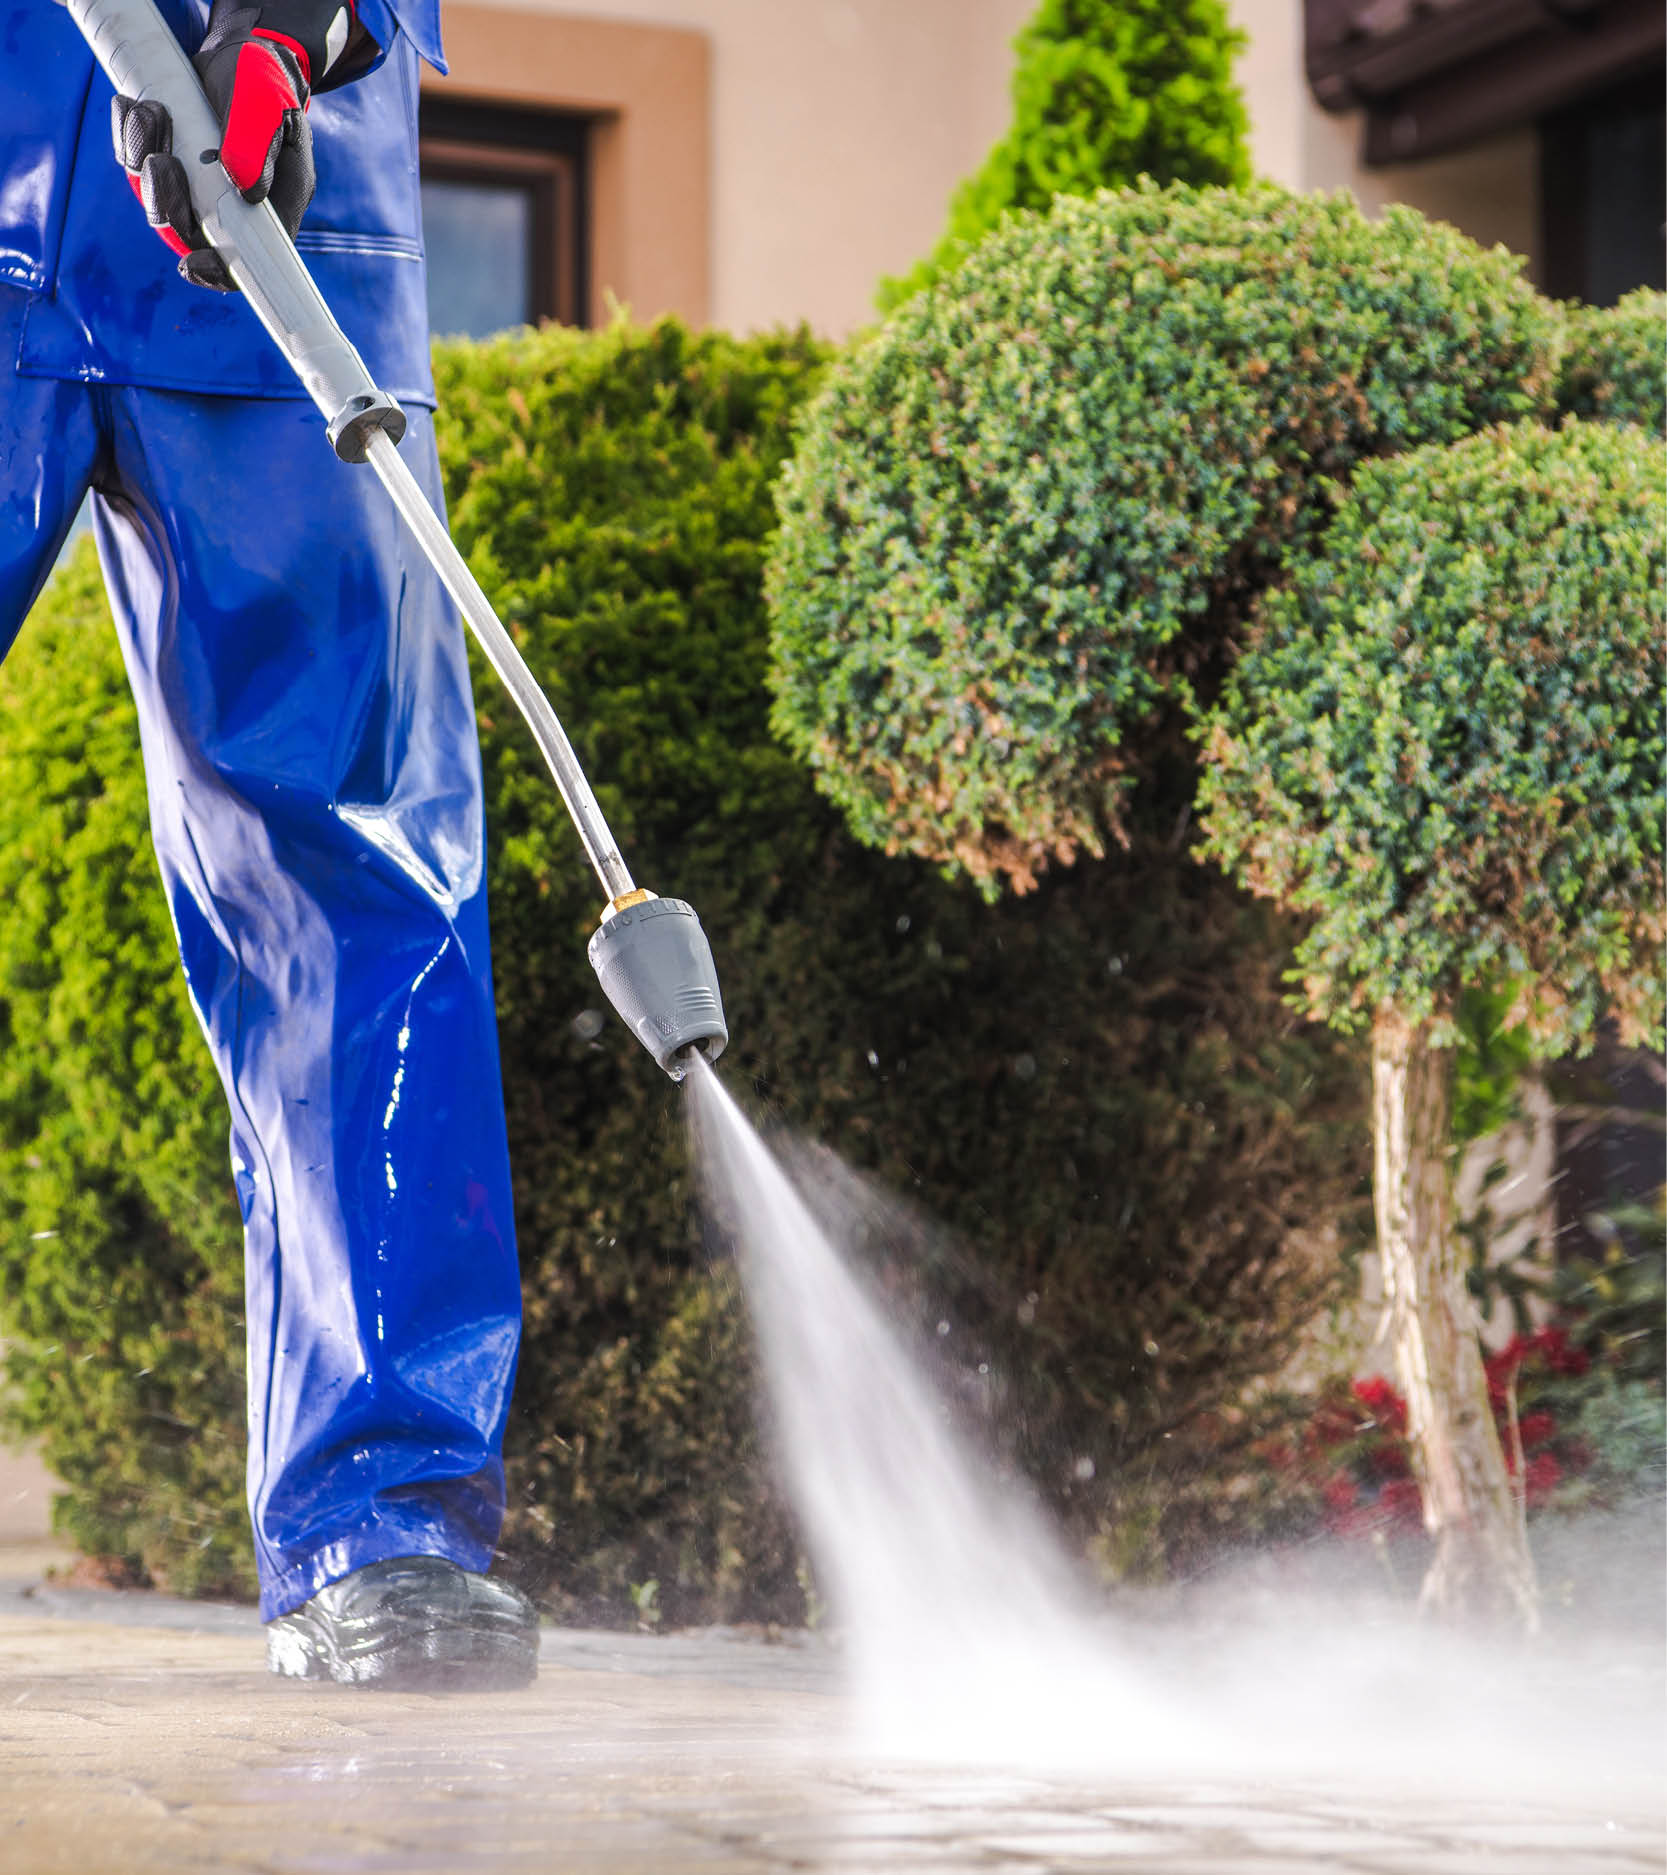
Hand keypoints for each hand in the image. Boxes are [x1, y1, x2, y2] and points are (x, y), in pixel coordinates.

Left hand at [112, 1, 373, 291]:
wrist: (244, 56)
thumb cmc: (266, 85)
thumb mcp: (271, 107)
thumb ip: (260, 146)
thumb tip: (246, 190)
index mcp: (268, 209)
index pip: (246, 259)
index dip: (218, 272)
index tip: (191, 264)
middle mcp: (229, 207)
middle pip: (189, 232)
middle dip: (167, 202)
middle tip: (161, 161)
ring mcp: (195, 187)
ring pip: (156, 199)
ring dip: (143, 158)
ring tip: (152, 113)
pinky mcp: (168, 160)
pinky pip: (136, 165)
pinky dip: (129, 137)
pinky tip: (134, 106)